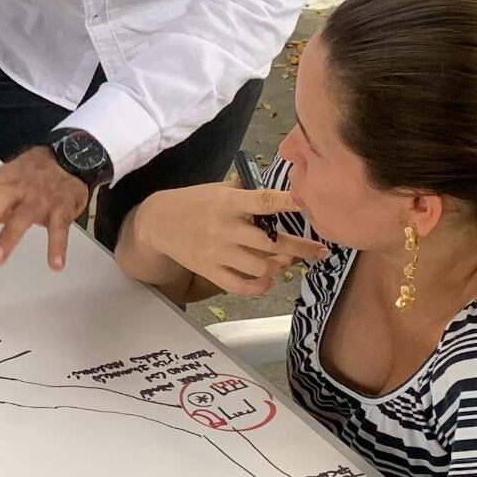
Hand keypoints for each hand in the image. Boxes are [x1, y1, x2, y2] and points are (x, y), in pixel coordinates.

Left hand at [0, 146, 88, 270]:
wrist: (72, 159)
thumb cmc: (25, 179)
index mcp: (0, 183)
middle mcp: (18, 190)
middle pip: (1, 199)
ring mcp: (39, 200)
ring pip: (24, 217)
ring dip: (10, 238)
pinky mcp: (61, 212)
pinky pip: (59, 230)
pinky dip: (58, 247)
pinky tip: (55, 265)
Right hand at [126, 183, 325, 296]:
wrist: (158, 222)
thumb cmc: (196, 202)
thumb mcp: (220, 189)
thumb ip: (249, 194)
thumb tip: (286, 198)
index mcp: (229, 203)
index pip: (265, 201)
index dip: (290, 203)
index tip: (311, 204)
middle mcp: (225, 228)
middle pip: (272, 242)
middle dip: (300, 247)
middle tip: (318, 250)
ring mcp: (217, 252)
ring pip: (261, 267)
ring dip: (280, 266)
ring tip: (286, 261)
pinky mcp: (209, 271)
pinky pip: (241, 286)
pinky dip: (260, 287)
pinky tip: (268, 280)